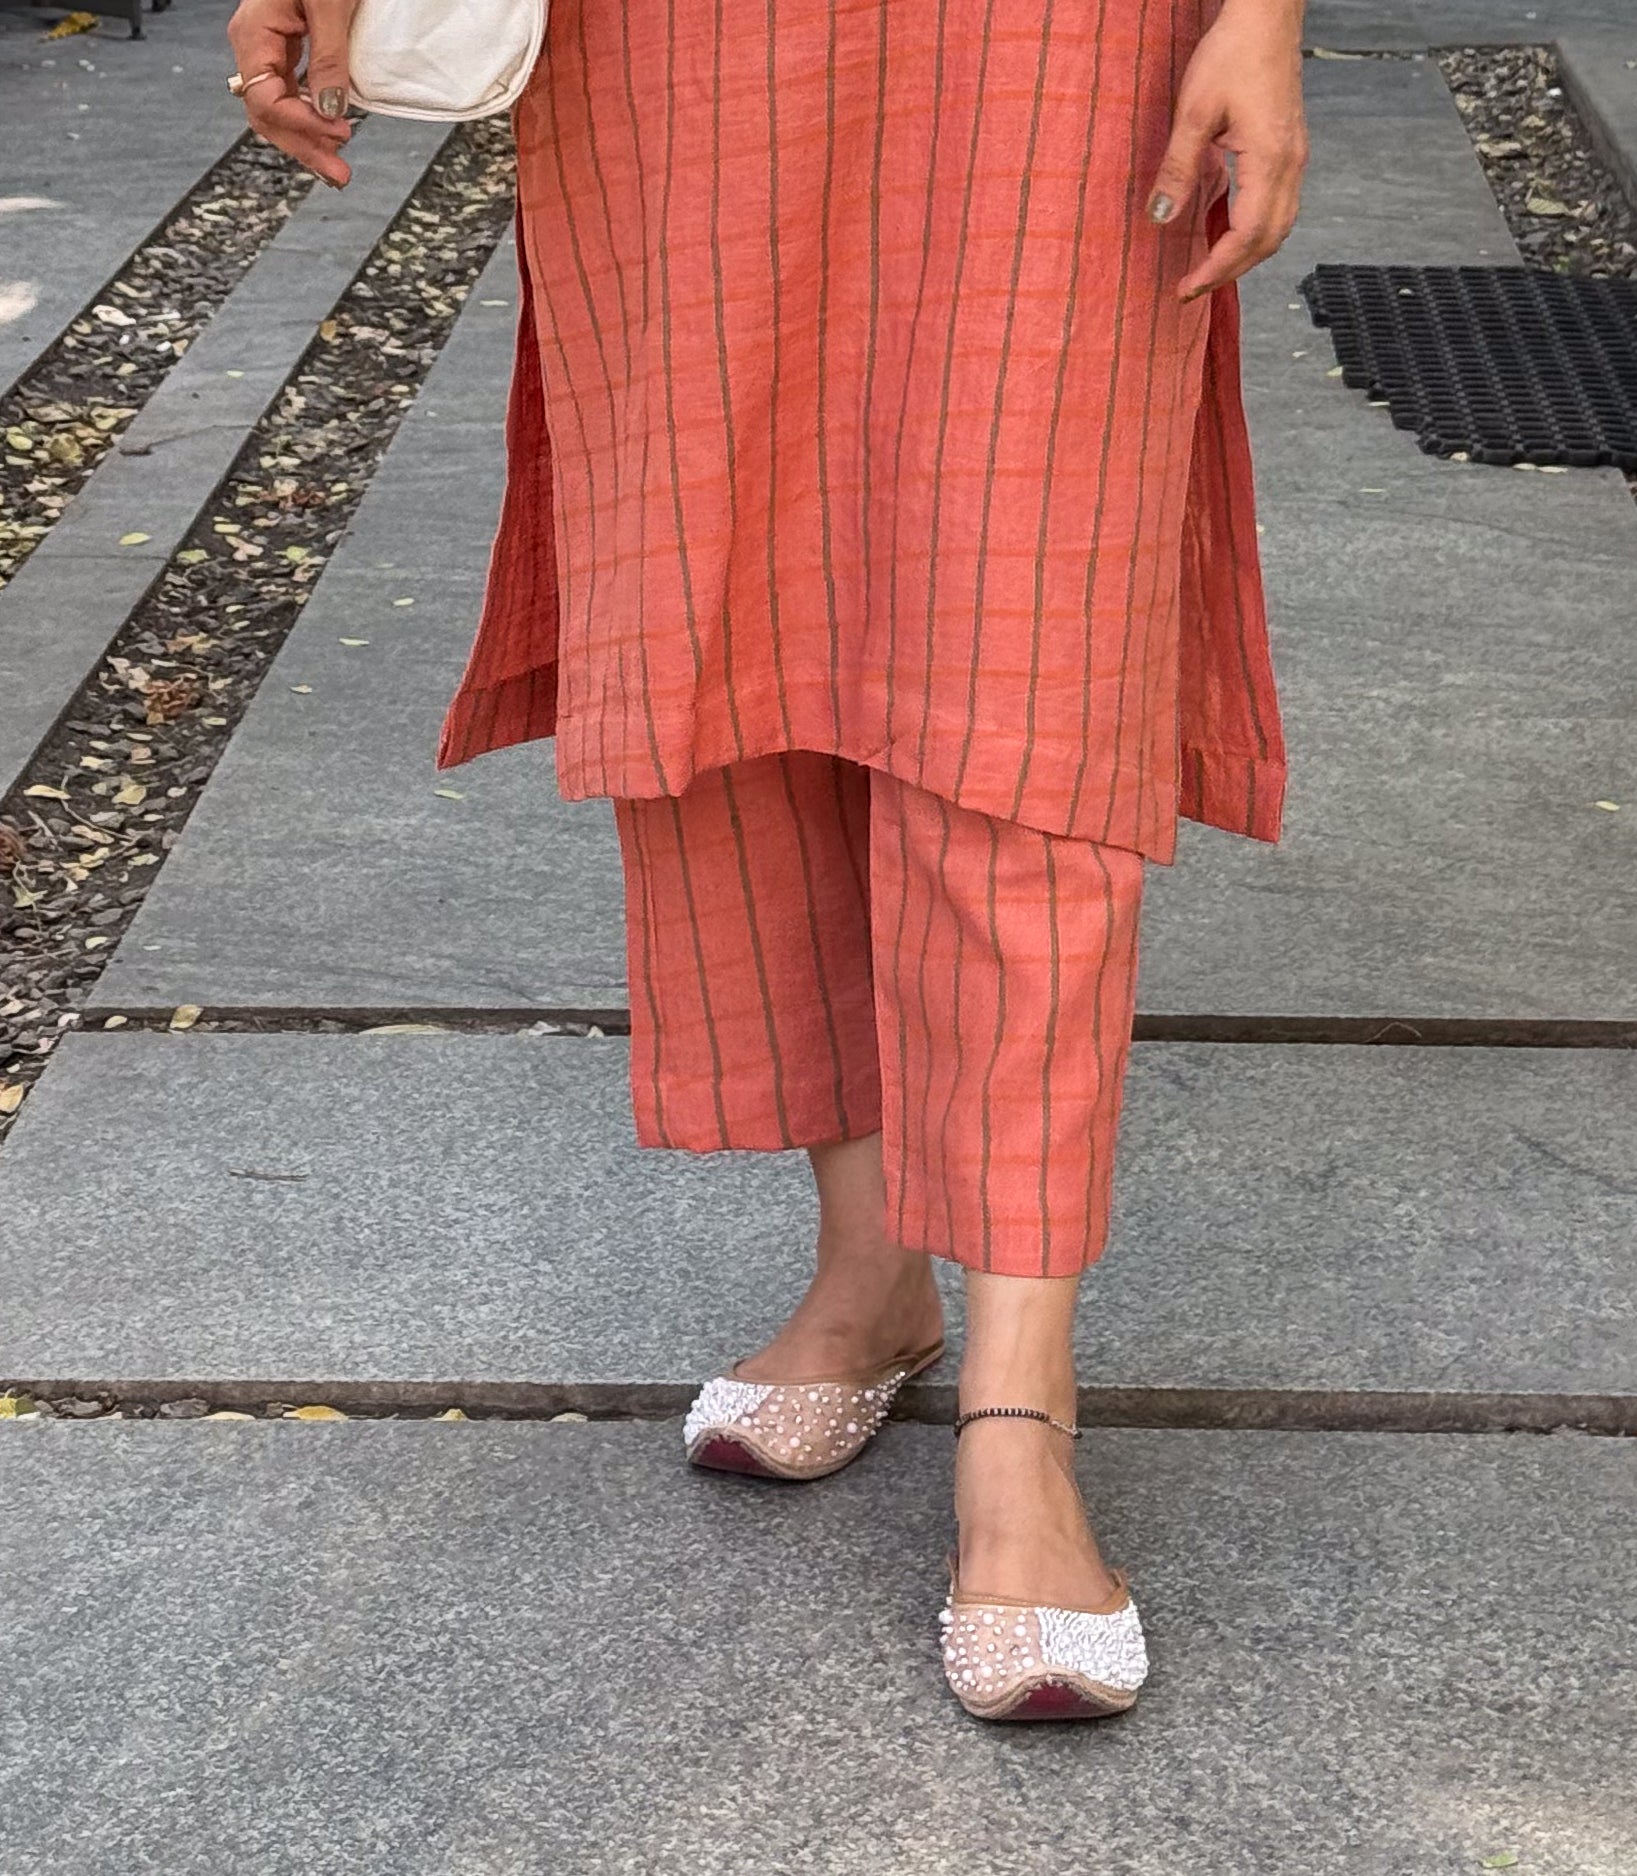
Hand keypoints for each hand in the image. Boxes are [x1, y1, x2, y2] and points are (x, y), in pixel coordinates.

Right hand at [227, 0, 358, 187]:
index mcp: (254, 32)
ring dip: (306, 141)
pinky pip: (291, 94)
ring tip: (337, 167)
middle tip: (339, 174)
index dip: (300, 125)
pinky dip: (310, 119)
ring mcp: (269, 48)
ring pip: (279, 110)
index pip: (266, 100)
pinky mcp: (288, 49)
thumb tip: (331, 110)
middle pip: (269, 115)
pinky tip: (330, 134)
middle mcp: (255, 44)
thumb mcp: (328, 6)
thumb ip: (327, 59)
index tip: (338, 134)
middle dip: (304, 147)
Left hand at [1147, 0, 1307, 300]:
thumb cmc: (1233, 54)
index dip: (1215, 269)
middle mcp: (1290, 166)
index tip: (1186, 288)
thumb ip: (1178, 169)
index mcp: (1270, 161)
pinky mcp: (1290, 150)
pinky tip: (1225, 231)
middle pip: (1267, 242)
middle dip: (1230, 271)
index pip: (1246, 237)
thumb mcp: (1194, 113)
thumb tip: (1161, 218)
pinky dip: (1253, 230)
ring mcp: (1294, 159)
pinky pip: (1278, 206)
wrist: (1267, 16)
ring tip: (1207, 266)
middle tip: (1192, 287)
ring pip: (1278, 228)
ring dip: (1244, 254)